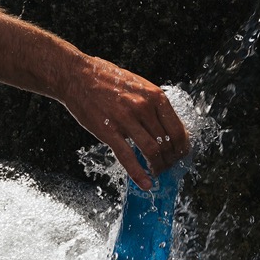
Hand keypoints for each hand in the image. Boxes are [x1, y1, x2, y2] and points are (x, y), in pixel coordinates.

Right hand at [63, 55, 188, 189]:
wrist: (77, 75)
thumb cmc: (107, 79)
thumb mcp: (139, 85)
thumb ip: (154, 105)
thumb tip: (167, 129)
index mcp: (154, 96)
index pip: (178, 130)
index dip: (181, 148)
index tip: (178, 156)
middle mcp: (143, 107)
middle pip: (167, 144)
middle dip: (170, 160)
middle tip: (167, 167)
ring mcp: (125, 119)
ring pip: (152, 151)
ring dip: (157, 167)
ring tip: (155, 172)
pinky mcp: (108, 130)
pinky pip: (127, 156)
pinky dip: (138, 174)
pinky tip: (145, 184)